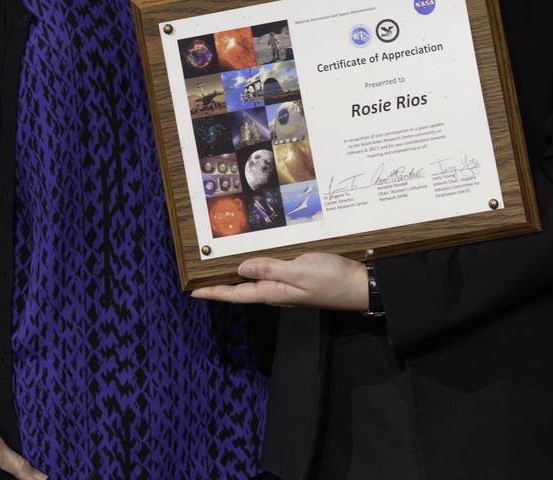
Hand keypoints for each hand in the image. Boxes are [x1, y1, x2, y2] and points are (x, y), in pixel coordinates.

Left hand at [191, 252, 367, 309]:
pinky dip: (260, 267)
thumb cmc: (331, 279)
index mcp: (274, 292)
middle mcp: (277, 291)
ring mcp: (289, 287)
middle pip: (244, 289)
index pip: (237, 294)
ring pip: (257, 281)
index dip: (215, 292)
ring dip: (240, 275)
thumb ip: (270, 269)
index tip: (194, 292)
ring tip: (223, 265)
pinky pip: (272, 273)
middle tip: (203, 275)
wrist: (358, 286)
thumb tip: (241, 269)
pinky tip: (258, 258)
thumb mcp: (299, 270)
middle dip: (223, 284)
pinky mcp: (299, 279)